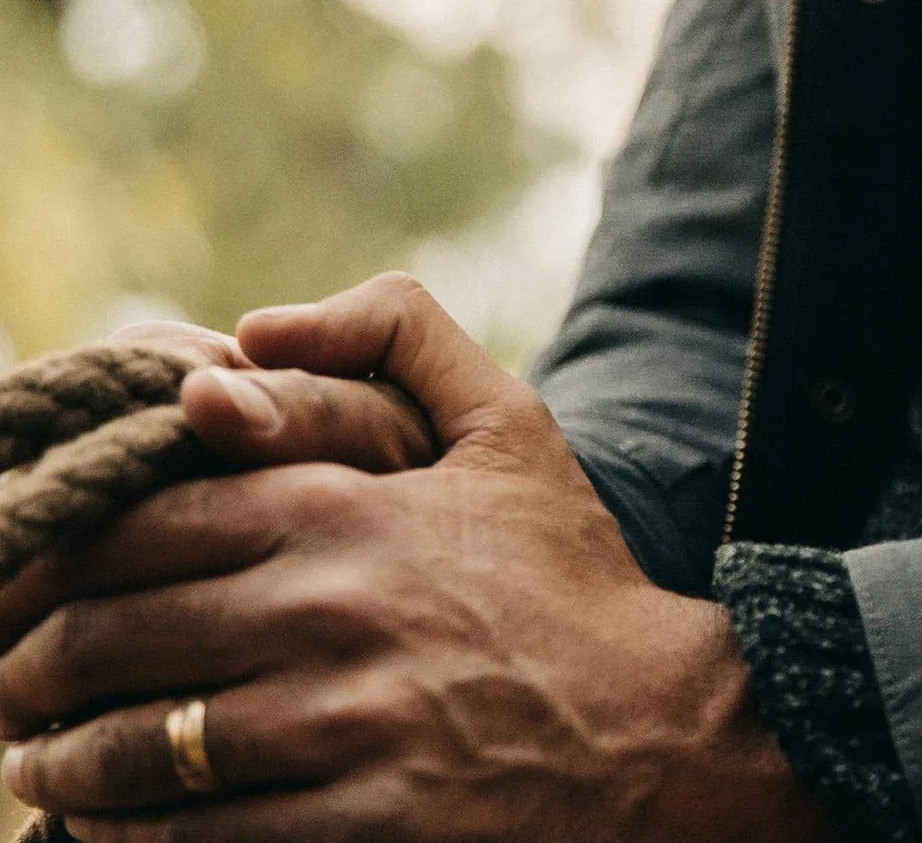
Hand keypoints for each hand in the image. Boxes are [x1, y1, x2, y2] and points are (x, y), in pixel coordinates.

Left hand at [0, 275, 831, 842]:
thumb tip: (257, 327)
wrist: (658, 731)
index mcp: (348, 507)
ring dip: (62, 759)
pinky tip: (107, 826)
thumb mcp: (512, 424)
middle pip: (118, 635)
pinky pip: (194, 839)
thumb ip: (401, 338)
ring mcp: (340, 728)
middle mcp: (329, 611)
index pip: (147, 521)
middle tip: (6, 679)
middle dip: (35, 662)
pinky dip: (128, 836)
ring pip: (139, 747)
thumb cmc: (569, 573)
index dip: (59, 553)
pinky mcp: (356, 827)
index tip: (26, 579)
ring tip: (37, 760)